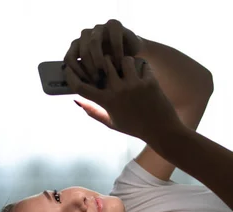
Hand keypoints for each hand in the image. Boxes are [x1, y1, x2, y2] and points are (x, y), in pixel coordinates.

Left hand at [64, 19, 142, 83]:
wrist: (134, 56)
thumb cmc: (114, 69)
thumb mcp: (99, 75)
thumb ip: (87, 80)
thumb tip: (76, 92)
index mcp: (77, 47)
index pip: (69, 58)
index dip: (76, 72)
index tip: (86, 84)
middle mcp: (85, 36)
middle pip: (82, 52)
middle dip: (90, 69)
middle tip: (99, 81)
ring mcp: (99, 28)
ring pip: (93, 43)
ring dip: (100, 60)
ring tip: (108, 72)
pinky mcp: (114, 24)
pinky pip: (113, 39)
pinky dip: (117, 53)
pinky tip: (121, 64)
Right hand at [66, 54, 183, 141]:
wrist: (162, 131)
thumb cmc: (135, 128)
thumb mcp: (112, 123)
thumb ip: (94, 112)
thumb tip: (77, 101)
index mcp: (107, 102)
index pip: (80, 87)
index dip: (72, 76)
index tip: (70, 69)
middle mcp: (118, 91)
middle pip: (103, 63)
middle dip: (106, 62)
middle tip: (113, 65)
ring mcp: (134, 85)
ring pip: (124, 59)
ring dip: (126, 62)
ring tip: (131, 70)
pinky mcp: (149, 82)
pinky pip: (143, 64)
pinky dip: (144, 67)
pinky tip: (145, 75)